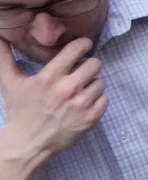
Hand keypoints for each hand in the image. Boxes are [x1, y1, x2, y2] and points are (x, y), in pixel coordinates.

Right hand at [0, 39, 105, 163]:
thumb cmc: (20, 110)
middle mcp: (67, 89)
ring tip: (78, 91)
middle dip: (87, 65)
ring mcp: (81, 104)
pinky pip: (105, 98)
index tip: (84, 45)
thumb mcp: (11, 83)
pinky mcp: (91, 118)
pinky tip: (83, 103)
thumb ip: (5, 57)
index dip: (83, 44)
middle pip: (94, 64)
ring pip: (100, 82)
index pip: (76, 50)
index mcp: (49, 78)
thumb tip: (0, 36)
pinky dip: (97, 99)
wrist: (29, 143)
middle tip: (79, 72)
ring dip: (91, 84)